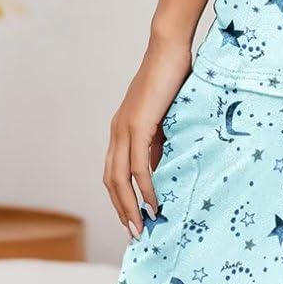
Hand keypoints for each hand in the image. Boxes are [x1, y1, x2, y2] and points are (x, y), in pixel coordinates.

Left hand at [102, 35, 194, 240]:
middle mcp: (117, 132)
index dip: (120, 198)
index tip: (133, 218)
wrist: (169, 50)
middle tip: (135, 233)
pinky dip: (144, 187)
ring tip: (141, 226)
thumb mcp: (165, 119)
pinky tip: (154, 202)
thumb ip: (159, 143)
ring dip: (129, 205)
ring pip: (120, 178)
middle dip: (121, 209)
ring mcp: (124, 128)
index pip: (113, 172)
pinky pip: (137, 165)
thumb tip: (160, 169)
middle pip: (111, 181)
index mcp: (121, 130)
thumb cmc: (172, 78)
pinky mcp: (137, 125)